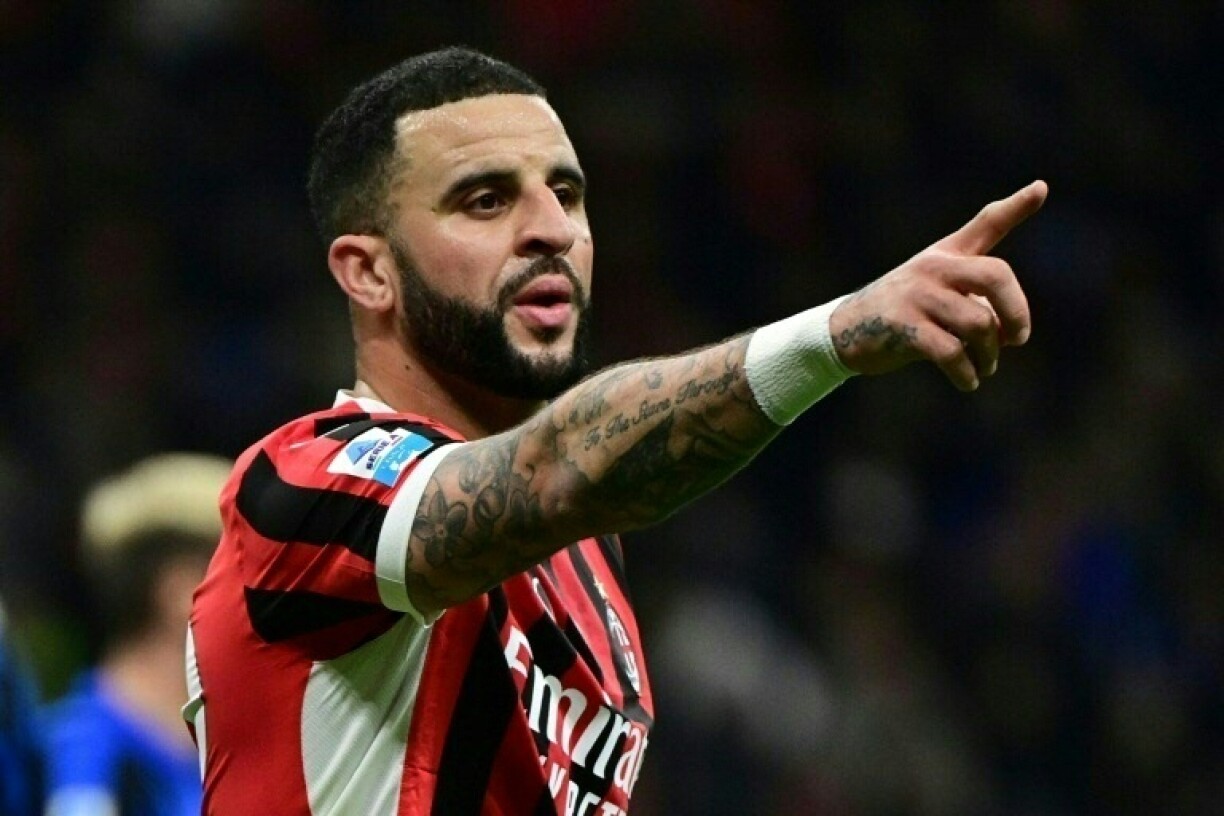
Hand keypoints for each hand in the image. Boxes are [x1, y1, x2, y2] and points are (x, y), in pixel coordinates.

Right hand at [829, 180, 1047, 390]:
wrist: (844, 331)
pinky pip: (952, 353)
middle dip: (1017, 312)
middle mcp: (933, 268)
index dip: (1015, 207)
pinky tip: (969, 381)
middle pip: (995, 276)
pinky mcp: (904, 327)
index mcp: (945, 256)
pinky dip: (967, 373)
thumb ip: (975, 301)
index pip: (985, 223)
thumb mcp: (933, 290)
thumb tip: (1012, 334)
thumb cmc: (901, 312)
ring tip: (985, 366)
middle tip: (1017, 339)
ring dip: (989, 355)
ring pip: (979, 324)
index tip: (1041, 188)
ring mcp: (917, 296)